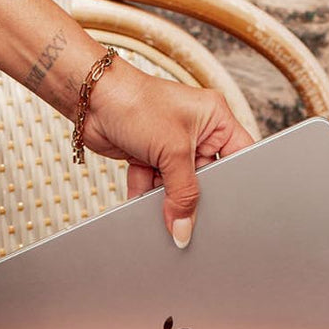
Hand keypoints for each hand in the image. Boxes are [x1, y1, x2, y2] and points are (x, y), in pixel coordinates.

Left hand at [81, 59, 254, 245]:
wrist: (90, 98)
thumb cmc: (136, 103)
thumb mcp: (172, 152)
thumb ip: (183, 194)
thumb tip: (185, 229)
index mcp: (215, 118)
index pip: (238, 155)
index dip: (236, 182)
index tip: (231, 207)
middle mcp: (196, 130)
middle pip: (205, 176)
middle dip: (193, 195)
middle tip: (192, 217)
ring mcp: (171, 144)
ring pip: (177, 184)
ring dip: (167, 198)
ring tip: (162, 211)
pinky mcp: (148, 155)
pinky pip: (154, 184)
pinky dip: (146, 195)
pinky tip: (141, 204)